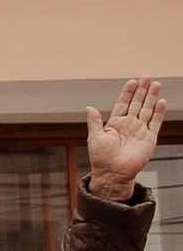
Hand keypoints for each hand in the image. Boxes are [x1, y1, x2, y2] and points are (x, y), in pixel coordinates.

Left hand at [86, 77, 166, 201]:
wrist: (112, 173)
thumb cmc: (101, 158)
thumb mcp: (95, 137)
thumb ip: (94, 121)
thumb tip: (88, 107)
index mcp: (115, 123)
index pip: (123, 104)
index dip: (128, 93)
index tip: (132, 81)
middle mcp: (129, 125)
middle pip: (137, 103)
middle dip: (142, 90)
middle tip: (147, 77)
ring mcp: (140, 130)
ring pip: (148, 110)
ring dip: (152, 97)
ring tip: (156, 84)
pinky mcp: (149, 138)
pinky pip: (156, 123)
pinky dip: (159, 112)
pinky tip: (162, 101)